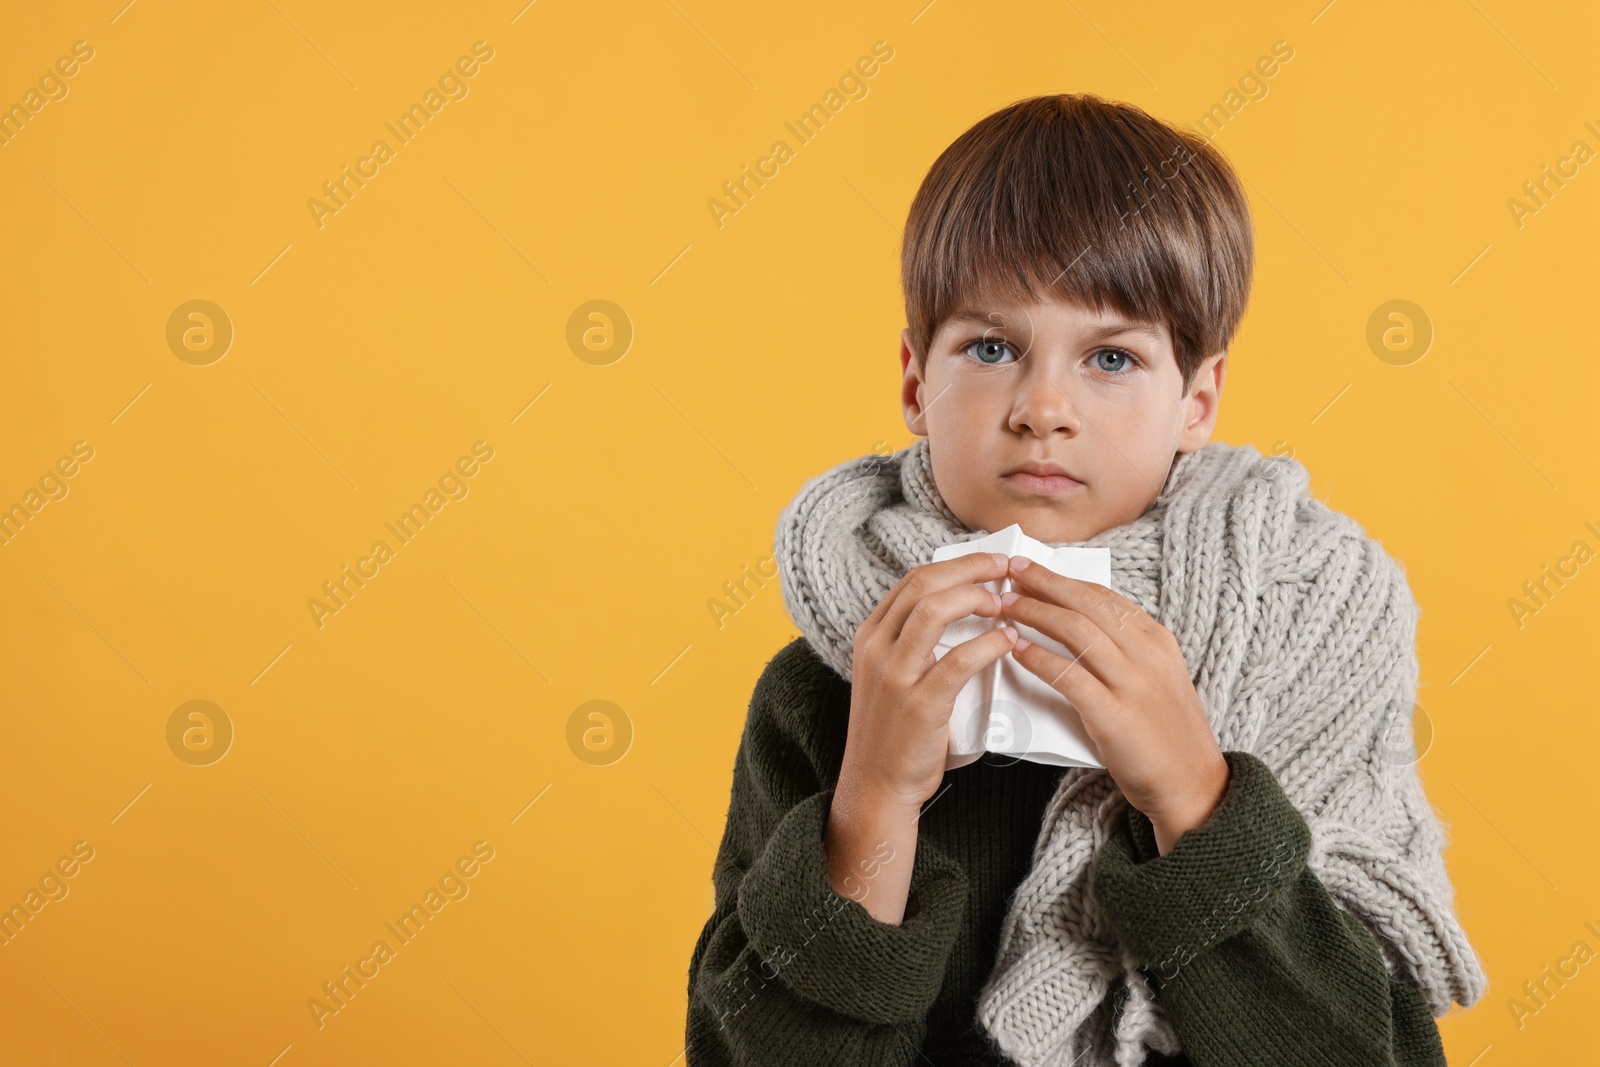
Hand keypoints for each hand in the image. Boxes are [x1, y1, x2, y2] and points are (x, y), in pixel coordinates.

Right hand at [826, 551, 1018, 921]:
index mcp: (871, 635)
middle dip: (972, 568)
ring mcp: (893, 675)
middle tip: (1010, 568)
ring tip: (1009, 602)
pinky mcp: (917, 704)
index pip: (914, 579)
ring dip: (978, 597)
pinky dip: (987, 643)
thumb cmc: (896, 732)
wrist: (876, 786)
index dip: (958, 563)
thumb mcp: (893, 676)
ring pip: (935, 610)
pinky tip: (1008, 640)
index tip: (993, 562)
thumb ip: (917, 642)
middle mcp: (876, 647)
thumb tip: (964, 608)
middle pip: (925, 583)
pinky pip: (956, 660)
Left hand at [998, 556, 1229, 854]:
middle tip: (1009, 573)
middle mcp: (1147, 655)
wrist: (1192, 784)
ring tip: (1004, 606)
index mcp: (1157, 641)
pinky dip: (1038, 658)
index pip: (1103, 596)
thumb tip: (1076, 623)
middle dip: (1044, 584)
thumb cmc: (1165, 733)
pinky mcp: (1115, 717)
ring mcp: (1133, 684)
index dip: (1063, 579)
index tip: (1031, 568)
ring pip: (1076, 632)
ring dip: (1034, 614)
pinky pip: (1069, 677)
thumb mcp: (1157, 678)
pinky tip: (1015, 650)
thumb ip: (1125, 650)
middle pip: (1086, 605)